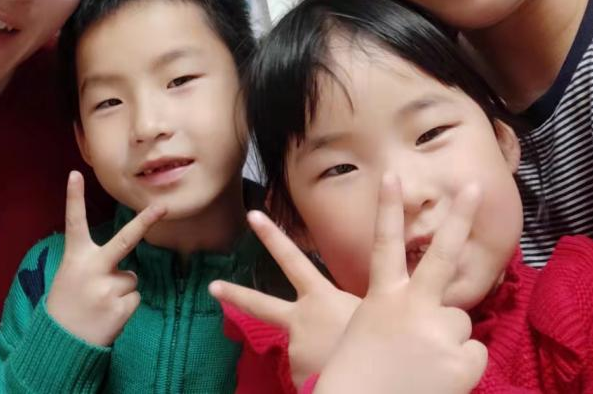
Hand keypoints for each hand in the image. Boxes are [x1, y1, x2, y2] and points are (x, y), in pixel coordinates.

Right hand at [45, 171, 165, 345]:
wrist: (62, 344)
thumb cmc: (67, 304)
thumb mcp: (70, 277)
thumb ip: (95, 264)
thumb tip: (127, 267)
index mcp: (76, 258)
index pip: (74, 222)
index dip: (74, 197)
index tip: (75, 174)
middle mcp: (93, 268)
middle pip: (124, 240)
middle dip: (145, 221)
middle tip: (162, 207)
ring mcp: (108, 288)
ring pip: (131, 278)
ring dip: (121, 290)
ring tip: (101, 304)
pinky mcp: (121, 308)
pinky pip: (135, 297)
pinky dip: (125, 306)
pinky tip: (108, 315)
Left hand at [209, 211, 359, 387]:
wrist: (370, 378)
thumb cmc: (380, 341)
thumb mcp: (369, 311)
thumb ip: (353, 307)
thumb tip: (354, 309)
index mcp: (320, 298)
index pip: (292, 259)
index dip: (272, 237)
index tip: (252, 215)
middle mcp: (300, 320)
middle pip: (260, 304)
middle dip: (235, 294)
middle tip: (212, 286)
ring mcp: (294, 347)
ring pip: (301, 347)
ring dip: (318, 354)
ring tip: (343, 359)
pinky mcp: (296, 374)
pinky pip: (310, 371)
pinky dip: (322, 373)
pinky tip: (338, 373)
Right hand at [314, 175, 486, 393]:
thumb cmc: (358, 377)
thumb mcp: (369, 333)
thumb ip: (399, 314)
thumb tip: (437, 316)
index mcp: (382, 298)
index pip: (384, 244)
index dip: (389, 208)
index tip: (392, 175)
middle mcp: (413, 307)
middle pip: (443, 255)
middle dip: (460, 218)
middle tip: (473, 186)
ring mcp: (439, 333)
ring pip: (461, 322)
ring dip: (450, 342)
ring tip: (424, 367)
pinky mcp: (461, 363)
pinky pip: (474, 356)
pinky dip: (462, 370)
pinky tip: (438, 383)